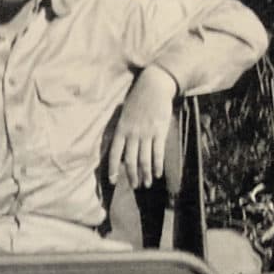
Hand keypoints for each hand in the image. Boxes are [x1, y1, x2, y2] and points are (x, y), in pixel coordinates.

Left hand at [108, 66, 176, 189]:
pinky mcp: (160, 131)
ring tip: (146, 184)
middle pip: (130, 160)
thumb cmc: (137, 100)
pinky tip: (157, 174)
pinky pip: (158, 152)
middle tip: (134, 187)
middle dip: (131, 176)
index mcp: (120, 129)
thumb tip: (120, 149)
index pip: (114, 153)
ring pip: (144, 159)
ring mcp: (146, 133)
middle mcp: (132, 133)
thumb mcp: (124, 115)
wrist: (154, 86)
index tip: (113, 181)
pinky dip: (157, 165)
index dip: (113, 169)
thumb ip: (122, 131)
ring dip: (145, 174)